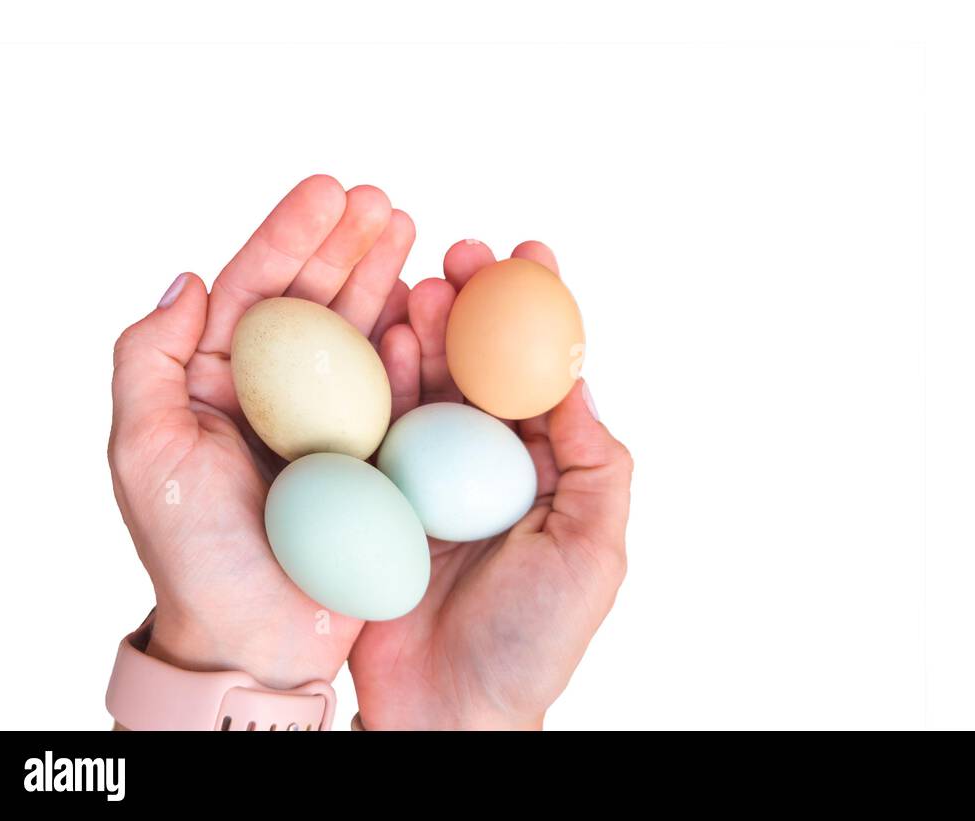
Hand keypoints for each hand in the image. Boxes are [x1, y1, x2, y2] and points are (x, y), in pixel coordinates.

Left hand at [108, 175, 415, 688]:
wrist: (257, 640)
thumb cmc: (193, 555)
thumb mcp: (145, 452)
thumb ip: (149, 359)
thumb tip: (189, 278)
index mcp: (214, 383)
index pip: (254, 289)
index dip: (291, 234)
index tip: (329, 189)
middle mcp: (273, 394)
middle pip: (315, 300)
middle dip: (348, 243)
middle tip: (384, 200)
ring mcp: (328, 422)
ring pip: (359, 334)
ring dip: (385, 279)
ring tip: (413, 232)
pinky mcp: (374, 454)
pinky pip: (397, 390)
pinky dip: (412, 347)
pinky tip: (424, 308)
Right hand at [349, 240, 632, 728]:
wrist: (449, 713)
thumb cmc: (534, 640)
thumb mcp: (594, 552)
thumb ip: (599, 464)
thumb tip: (580, 380)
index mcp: (548, 469)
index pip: (546, 375)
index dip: (542, 311)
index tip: (533, 254)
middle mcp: (488, 463)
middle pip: (481, 364)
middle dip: (474, 303)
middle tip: (460, 255)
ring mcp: (428, 475)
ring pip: (427, 382)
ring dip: (424, 329)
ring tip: (418, 287)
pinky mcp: (375, 495)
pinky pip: (376, 425)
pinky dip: (377, 378)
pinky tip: (379, 338)